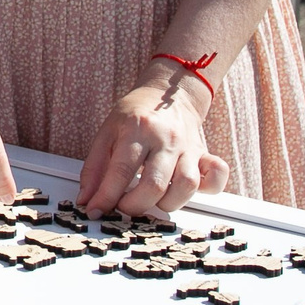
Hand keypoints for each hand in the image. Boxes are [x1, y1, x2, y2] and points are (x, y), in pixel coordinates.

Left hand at [77, 71, 227, 215]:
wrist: (170, 93)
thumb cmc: (136, 114)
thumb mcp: (107, 132)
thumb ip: (94, 167)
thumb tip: (86, 200)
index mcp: (137, 128)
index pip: (121, 170)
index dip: (106, 197)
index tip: (96, 211)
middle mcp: (166, 138)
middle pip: (154, 184)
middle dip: (134, 206)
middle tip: (123, 207)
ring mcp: (188, 147)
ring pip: (185, 186)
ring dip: (165, 203)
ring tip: (151, 200)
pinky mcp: (204, 155)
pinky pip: (217, 176)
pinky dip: (207, 189)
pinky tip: (186, 191)